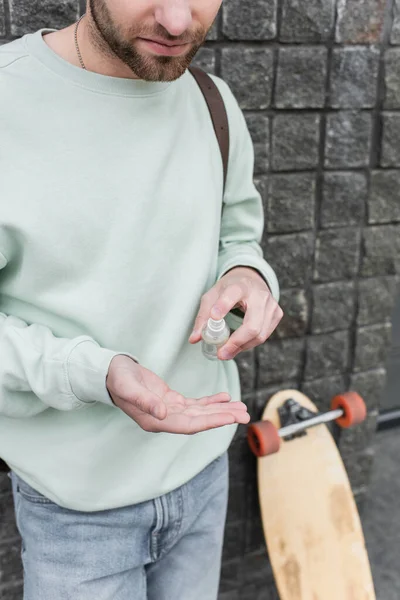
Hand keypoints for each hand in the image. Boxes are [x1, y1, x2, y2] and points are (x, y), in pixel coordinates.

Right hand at [106, 355, 249, 432]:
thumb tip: (162, 414)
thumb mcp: (128, 387)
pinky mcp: (171, 400)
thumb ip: (144, 401)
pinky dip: (210, 401)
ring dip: (221, 410)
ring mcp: (169, 410)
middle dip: (223, 417)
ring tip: (242, 408)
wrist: (109, 372)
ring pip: (201, 412)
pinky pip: (195, 404)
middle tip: (246, 415)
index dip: (211, 421)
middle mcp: (165, 419)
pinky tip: (225, 397)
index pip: (190, 424)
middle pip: (200, 420)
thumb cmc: (117, 379)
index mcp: (156, 421)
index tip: (230, 418)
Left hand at [189, 267, 282, 359]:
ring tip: (226, 351)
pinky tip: (239, 344)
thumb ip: (203, 316)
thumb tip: (195, 339)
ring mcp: (271, 304)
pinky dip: (250, 343)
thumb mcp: (212, 296)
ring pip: (259, 334)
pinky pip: (264, 336)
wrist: (250, 279)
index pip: (232, 294)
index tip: (214, 317)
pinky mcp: (277, 314)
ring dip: (241, 347)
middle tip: (221, 354)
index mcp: (240, 285)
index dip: (223, 305)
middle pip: (252, 325)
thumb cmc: (228, 289)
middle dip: (236, 342)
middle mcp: (259, 294)